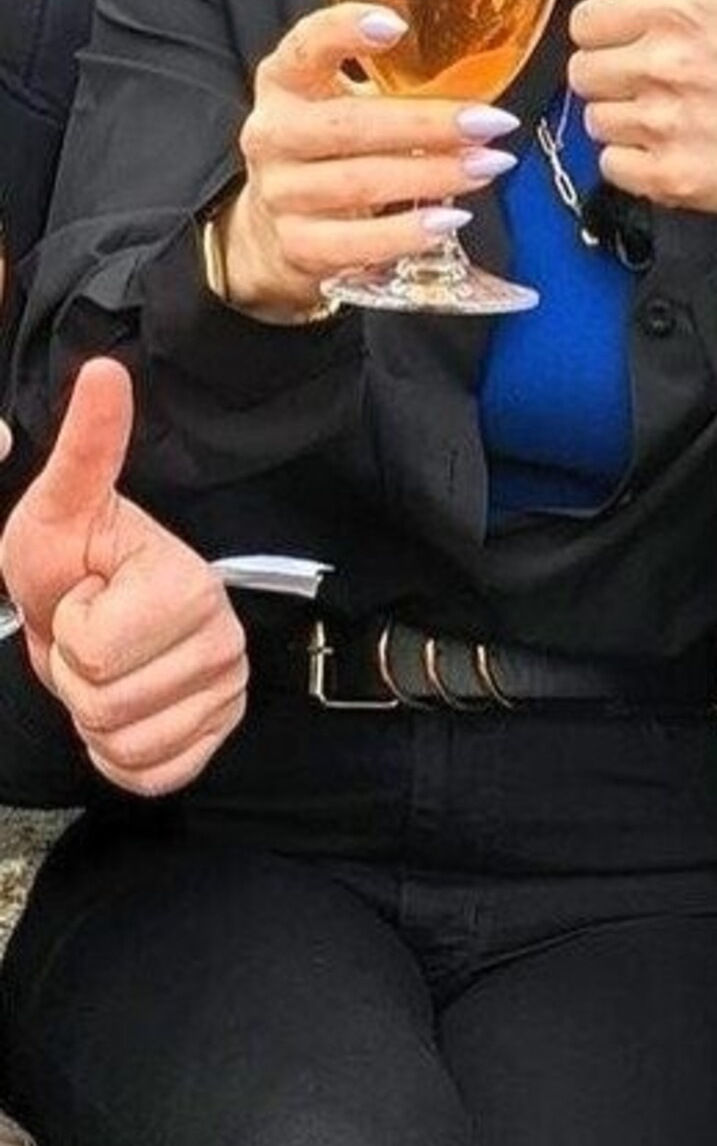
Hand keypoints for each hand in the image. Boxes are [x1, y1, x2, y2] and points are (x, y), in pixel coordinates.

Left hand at [0, 358, 248, 792]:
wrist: (92, 610)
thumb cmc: (71, 562)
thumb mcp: (60, 506)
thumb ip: (86, 447)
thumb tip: (105, 370)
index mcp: (190, 586)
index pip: (93, 653)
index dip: (68, 631)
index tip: (87, 596)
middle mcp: (224, 641)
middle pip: (106, 707)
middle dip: (75, 678)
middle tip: (91, 635)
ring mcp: (226, 693)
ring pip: (125, 744)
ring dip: (94, 715)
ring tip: (105, 665)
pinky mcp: (217, 737)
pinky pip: (149, 775)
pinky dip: (120, 753)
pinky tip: (124, 701)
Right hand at [221, 4, 516, 317]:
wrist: (275, 223)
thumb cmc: (331, 147)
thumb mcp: (346, 100)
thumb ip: (396, 84)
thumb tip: (484, 76)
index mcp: (284, 82)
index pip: (305, 46)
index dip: (345, 31)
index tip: (397, 25)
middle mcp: (273, 134)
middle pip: (349, 125)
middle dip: (427, 124)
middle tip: (489, 122)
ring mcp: (280, 193)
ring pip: (360, 183)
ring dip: (432, 176)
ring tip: (486, 166)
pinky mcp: (296, 244)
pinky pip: (356, 243)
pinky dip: (407, 233)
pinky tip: (449, 220)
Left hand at [567, 0, 716, 213]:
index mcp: (679, 12)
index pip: (585, 23)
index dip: (607, 35)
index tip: (637, 42)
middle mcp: (666, 65)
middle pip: (583, 73)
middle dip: (612, 79)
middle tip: (654, 82)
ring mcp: (666, 123)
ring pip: (594, 121)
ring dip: (623, 122)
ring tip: (668, 115)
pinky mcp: (668, 174)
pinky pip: (612, 166)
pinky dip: (635, 165)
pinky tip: (671, 148)